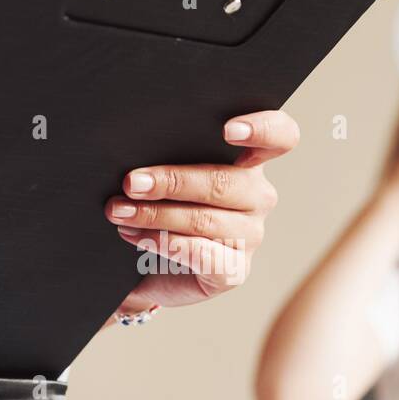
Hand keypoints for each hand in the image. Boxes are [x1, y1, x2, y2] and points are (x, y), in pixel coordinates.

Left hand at [103, 110, 296, 318]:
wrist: (149, 267)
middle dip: (173, 181)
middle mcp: (257, 197)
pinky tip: (135, 236)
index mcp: (249, 162)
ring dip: (156, 214)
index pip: (279, 137)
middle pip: (226, 182)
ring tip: (119, 211)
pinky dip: (164, 243)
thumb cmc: (161, 208)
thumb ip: (166, 156)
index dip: (263, 128)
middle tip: (131, 182)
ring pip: (206, 219)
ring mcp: (250, 236)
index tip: (228, 130)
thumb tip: (135, 149)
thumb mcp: (166, 177)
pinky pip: (203, 255)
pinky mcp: (234, 270)